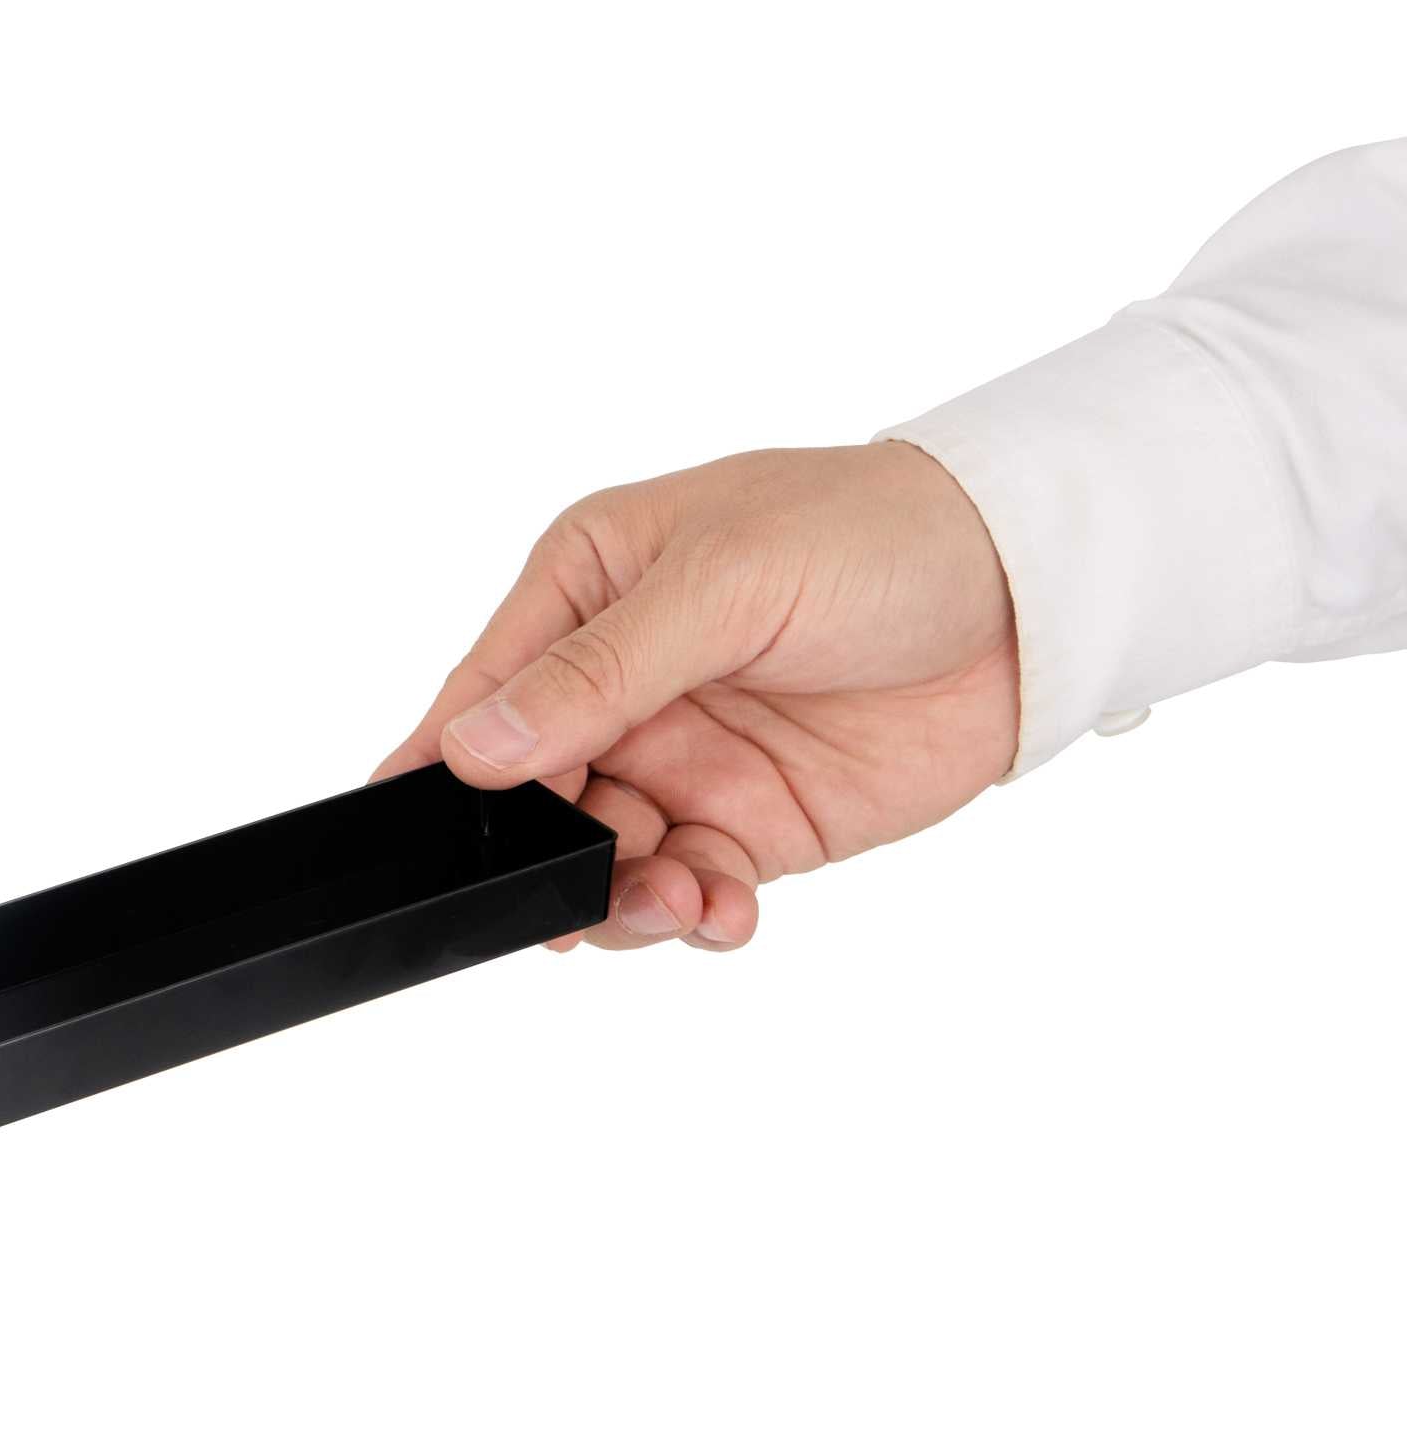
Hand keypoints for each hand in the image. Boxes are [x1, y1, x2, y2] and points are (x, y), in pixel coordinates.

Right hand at [372, 443, 1017, 951]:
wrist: (1032, 596)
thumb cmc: (878, 536)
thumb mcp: (726, 582)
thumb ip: (599, 671)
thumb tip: (474, 749)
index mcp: (587, 588)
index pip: (482, 693)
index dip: (443, 771)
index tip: (421, 847)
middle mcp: (621, 681)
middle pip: (531, 798)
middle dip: (543, 854)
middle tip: (575, 891)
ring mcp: (682, 759)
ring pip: (601, 859)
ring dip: (619, 898)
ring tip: (675, 901)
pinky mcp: (747, 824)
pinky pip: (686, 891)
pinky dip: (693, 917)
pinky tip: (725, 910)